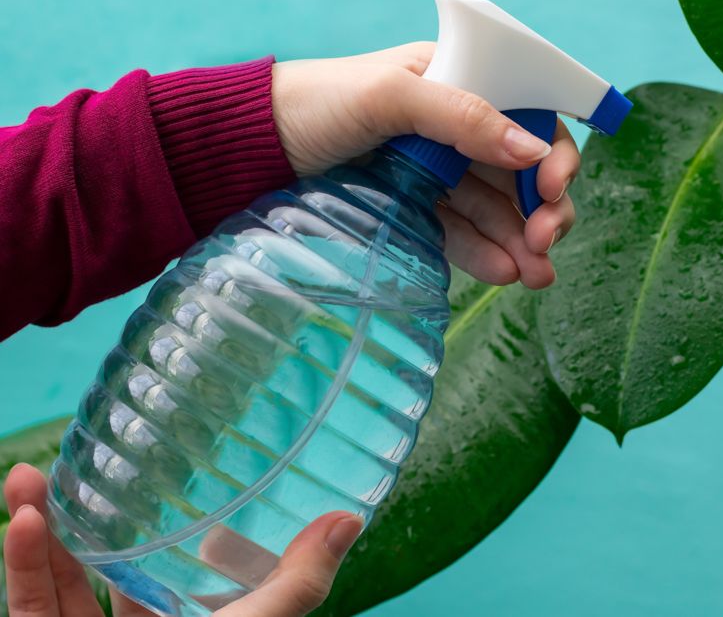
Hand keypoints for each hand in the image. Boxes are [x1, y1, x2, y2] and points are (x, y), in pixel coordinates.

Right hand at [3, 464, 362, 616]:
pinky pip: (32, 608)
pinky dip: (22, 567)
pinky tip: (23, 520)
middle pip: (111, 564)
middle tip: (80, 461)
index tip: (165, 466)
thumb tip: (350, 518)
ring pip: (62, 581)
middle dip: (92, 513)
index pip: (184, 564)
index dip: (175, 519)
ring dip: (44, 530)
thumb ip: (298, 584)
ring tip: (31, 475)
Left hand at [271, 43, 578, 288]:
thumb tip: (532, 150)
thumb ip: (462, 115)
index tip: (552, 188)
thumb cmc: (318, 102)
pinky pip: (463, 233)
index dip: (552, 154)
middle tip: (545, 244)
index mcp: (461, 82)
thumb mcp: (390, 95)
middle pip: (522, 171)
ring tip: (536, 276)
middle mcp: (458, 127)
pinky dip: (486, 254)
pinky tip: (504, 273)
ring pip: (498, 209)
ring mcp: (439, 172)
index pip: (529, 115)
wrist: (255, 148)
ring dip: (522, 242)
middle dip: (544, 209)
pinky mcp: (419, 209)